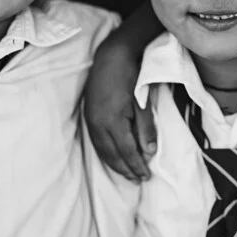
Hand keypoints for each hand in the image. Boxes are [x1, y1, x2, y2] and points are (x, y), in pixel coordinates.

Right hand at [83, 38, 156, 180]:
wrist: (111, 56)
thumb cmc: (131, 77)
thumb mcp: (143, 102)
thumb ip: (146, 128)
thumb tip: (149, 152)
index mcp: (113, 121)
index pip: (126, 151)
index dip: (136, 165)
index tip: (146, 176)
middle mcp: (98, 124)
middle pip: (112, 154)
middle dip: (126, 169)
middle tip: (138, 180)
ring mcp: (90, 120)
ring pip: (102, 150)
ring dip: (115, 164)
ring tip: (127, 173)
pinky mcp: (88, 115)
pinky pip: (96, 142)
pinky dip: (105, 153)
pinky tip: (113, 158)